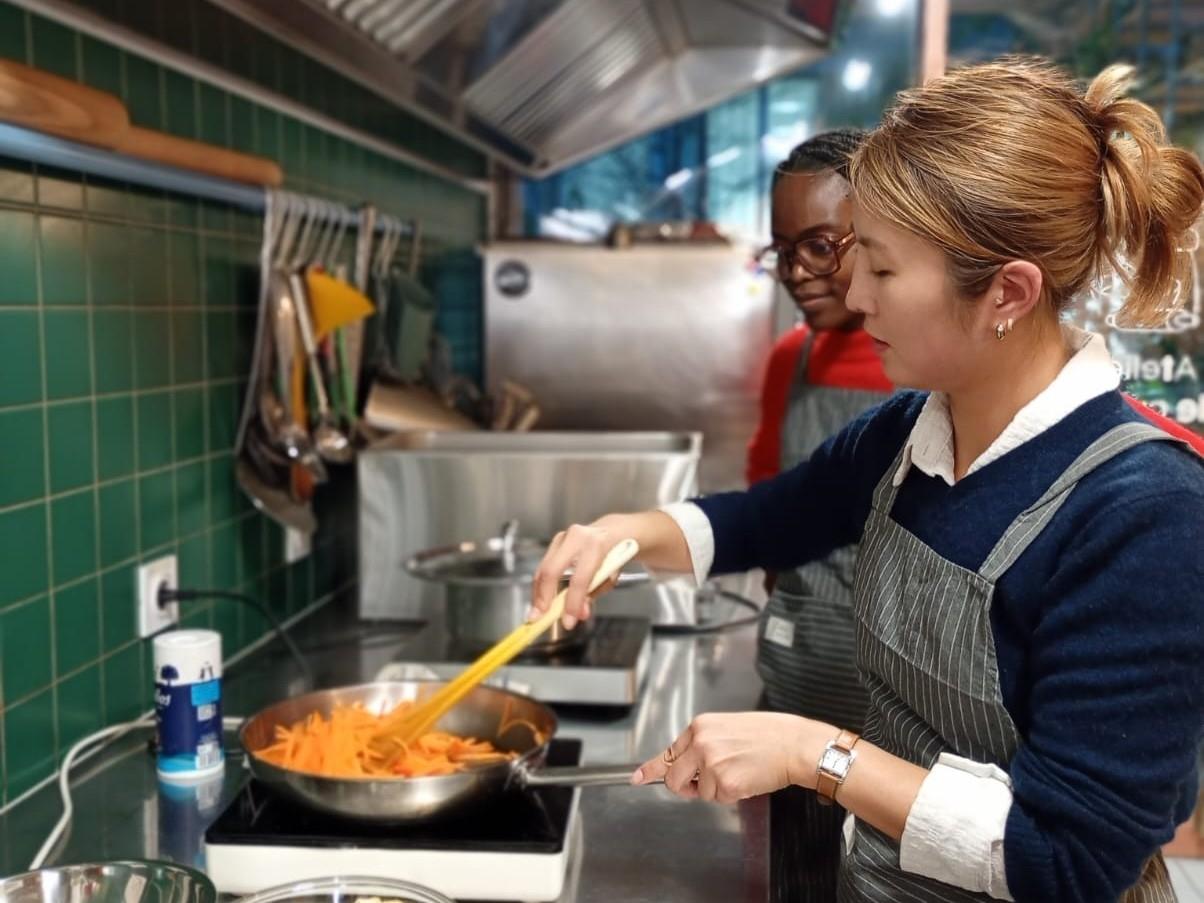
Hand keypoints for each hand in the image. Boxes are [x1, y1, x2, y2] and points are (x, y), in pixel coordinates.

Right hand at [529, 517, 625, 629]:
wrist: (614, 530)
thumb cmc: (615, 553)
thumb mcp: (612, 575)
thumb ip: (594, 593)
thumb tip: (578, 612)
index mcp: (597, 545)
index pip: (580, 579)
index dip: (572, 603)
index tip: (568, 622)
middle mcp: (577, 537)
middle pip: (552, 570)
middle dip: (544, 596)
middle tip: (539, 617)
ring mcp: (564, 537)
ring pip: (544, 568)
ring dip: (539, 593)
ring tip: (538, 612)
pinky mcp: (556, 541)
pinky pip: (544, 566)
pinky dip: (541, 585)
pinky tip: (541, 598)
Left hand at [631, 712, 833, 803]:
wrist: (795, 744)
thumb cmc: (770, 735)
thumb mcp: (729, 728)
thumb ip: (704, 742)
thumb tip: (685, 762)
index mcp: (701, 726)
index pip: (669, 751)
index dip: (652, 768)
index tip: (637, 777)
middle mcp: (701, 743)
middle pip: (674, 778)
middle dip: (687, 787)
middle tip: (705, 784)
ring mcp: (711, 764)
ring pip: (700, 792)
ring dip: (717, 789)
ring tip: (740, 771)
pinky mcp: (725, 783)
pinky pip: (718, 799)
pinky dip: (732, 795)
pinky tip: (747, 778)